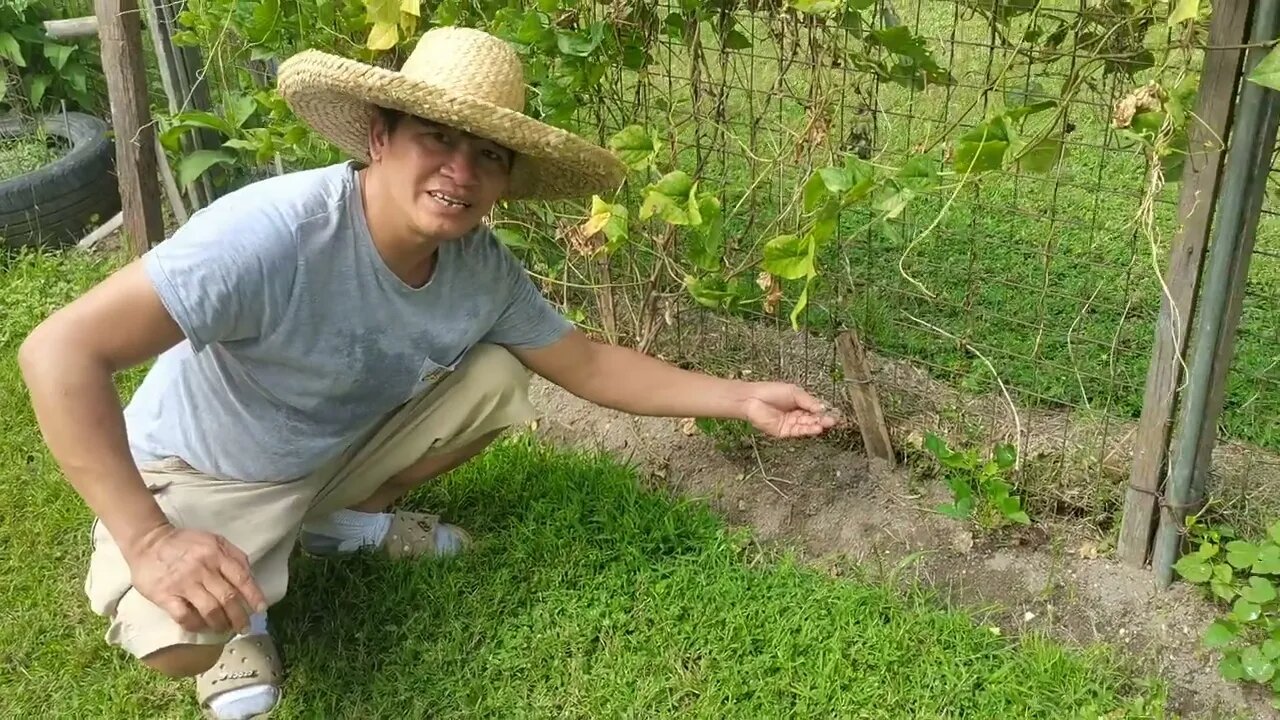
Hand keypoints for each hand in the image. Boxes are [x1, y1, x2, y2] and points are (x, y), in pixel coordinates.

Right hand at [124, 524, 266, 634]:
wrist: (148, 542)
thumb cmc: (185, 543)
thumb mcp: (214, 540)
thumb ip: (234, 556)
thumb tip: (250, 576)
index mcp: (217, 554)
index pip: (241, 578)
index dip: (254, 596)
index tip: (261, 610)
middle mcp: (202, 568)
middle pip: (227, 597)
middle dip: (239, 616)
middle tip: (244, 627)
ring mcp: (183, 583)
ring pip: (209, 609)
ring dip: (220, 623)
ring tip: (225, 629)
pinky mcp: (164, 595)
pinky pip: (184, 616)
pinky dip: (196, 625)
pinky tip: (202, 627)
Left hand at [740, 382, 837, 437]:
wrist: (752, 399)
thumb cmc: (770, 391)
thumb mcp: (794, 392)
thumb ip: (808, 401)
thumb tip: (822, 408)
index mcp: (799, 403)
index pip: (815, 409)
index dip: (824, 411)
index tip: (834, 413)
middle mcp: (795, 414)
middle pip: (813, 419)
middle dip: (823, 419)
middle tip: (833, 420)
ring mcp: (790, 424)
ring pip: (807, 426)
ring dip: (818, 425)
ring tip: (827, 423)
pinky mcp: (784, 432)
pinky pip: (798, 432)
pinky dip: (808, 430)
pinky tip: (816, 427)